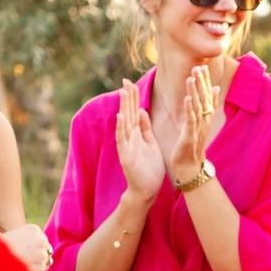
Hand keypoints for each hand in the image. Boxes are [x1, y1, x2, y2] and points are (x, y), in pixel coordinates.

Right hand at [1, 223, 52, 270]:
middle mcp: (41, 240)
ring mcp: (42, 254)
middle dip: (39, 256)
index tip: (27, 251)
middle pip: (47, 250)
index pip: (43, 240)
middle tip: (27, 260)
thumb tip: (4, 236)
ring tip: (23, 265)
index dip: (36, 247)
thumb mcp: (8, 235)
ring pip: (46, 261)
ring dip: (38, 265)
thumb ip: (19, 237)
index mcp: (34, 229)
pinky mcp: (41, 267)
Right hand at [116, 79, 165, 201]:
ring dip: (124, 108)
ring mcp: (126, 146)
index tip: (131, 83)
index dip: (132, 98)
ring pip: (125, 123)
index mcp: (136, 134)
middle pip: (128, 113)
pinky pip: (123, 140)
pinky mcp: (126, 156)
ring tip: (123, 93)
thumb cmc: (149, 168)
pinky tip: (120, 117)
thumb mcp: (150, 143)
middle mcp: (129, 137)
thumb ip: (145, 127)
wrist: (148, 190)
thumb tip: (141, 110)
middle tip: (125, 81)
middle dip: (127, 98)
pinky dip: (121, 128)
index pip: (133, 112)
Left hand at [167, 66, 216, 187]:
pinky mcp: (190, 137)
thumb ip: (205, 106)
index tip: (202, 67)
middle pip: (204, 99)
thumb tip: (213, 88)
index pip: (207, 97)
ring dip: (195, 92)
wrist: (190, 169)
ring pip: (198, 108)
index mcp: (205, 119)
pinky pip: (191, 121)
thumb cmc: (192, 147)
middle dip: (202, 83)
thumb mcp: (199, 124)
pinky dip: (190, 109)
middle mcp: (204, 122)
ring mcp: (198, 129)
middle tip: (199, 67)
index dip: (205, 82)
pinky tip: (188, 99)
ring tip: (192, 78)